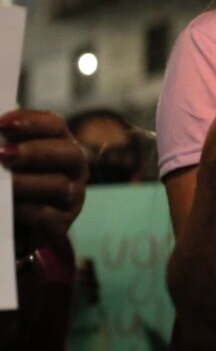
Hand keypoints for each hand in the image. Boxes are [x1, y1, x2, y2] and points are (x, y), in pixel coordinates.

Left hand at [0, 110, 88, 251]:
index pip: (55, 126)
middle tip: (2, 154)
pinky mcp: (60, 227)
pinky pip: (48, 216)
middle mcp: (73, 170)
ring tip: (0, 183)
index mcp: (59, 146)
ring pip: (59, 185)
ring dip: (25, 182)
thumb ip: (3, 149)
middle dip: (35, 152)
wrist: (4, 229)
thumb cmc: (5, 187)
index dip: (31, 122)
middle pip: (70, 153)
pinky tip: (7, 207)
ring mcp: (71, 199)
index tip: (2, 123)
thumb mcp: (5, 163)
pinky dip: (25, 211)